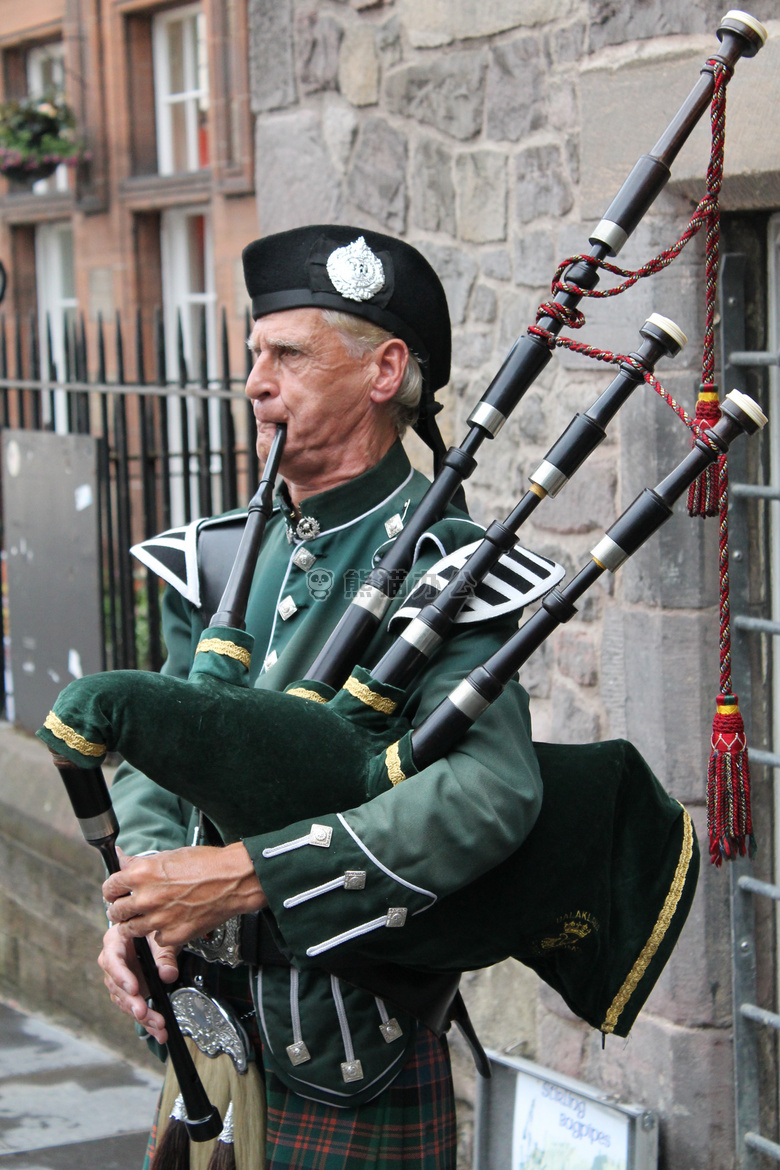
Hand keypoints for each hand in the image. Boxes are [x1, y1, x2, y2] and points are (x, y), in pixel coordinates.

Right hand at [98, 921, 178, 1043]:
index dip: (121, 976)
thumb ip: (165, 955)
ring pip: (124, 1000)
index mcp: (115, 940)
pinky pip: (133, 1007)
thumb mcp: (162, 937)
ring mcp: (118, 978)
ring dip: (141, 1016)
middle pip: (116, 985)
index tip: (134, 989)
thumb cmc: (155, 928)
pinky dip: (146, 1021)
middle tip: (143, 1013)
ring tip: (158, 1026)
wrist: (156, 931)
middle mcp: (112, 961)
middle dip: (131, 1002)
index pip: (113, 959)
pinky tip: (157, 1031)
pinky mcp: (127, 991)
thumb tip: (168, 975)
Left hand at [102, 842, 265, 947]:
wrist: (233, 879)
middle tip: (128, 909)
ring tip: (147, 918)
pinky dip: (160, 934)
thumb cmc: (206, 864)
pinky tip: (170, 923)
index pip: (109, 887)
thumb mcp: (169, 856)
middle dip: (120, 910)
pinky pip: (156, 940)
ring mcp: (158, 919)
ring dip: (135, 925)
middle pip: (116, 912)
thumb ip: (141, 863)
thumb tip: (121, 859)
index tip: (116, 894)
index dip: (112, 891)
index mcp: (142, 873)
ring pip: (131, 930)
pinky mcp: (172, 935)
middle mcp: (146, 897)